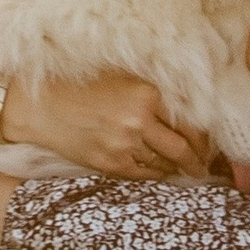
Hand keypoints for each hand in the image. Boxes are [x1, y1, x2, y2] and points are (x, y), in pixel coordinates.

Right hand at [11, 71, 210, 177]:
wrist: (41, 106)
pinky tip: (161, 172)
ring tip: (185, 169)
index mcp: (147, 94)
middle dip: (197, 161)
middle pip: (183, 148)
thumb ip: (153, 89)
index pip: (190, 122)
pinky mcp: (110, 164)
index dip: (203, 137)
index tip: (207, 143)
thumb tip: (186, 104)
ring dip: (177, 168)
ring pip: (164, 163)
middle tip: (203, 166)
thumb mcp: (122, 75)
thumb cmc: (81, 84)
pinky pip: (143, 174)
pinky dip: (156, 174)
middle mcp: (139, 120)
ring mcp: (124, 145)